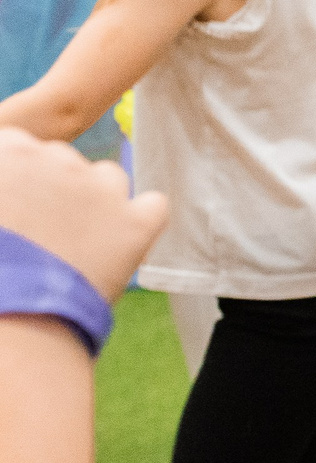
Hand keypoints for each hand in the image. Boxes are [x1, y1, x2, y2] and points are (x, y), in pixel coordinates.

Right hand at [0, 128, 167, 301]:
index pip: (23, 148)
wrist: (16, 314)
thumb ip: (5, 186)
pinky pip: (153, 205)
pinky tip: (124, 239)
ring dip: (99, 199)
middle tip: (46, 226)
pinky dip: (141, 220)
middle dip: (57, 187)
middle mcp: (58, 159)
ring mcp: (101, 188)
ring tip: (81, 238)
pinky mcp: (137, 220)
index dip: (22, 177)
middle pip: (64, 161)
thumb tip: (15, 197)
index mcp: (11, 150)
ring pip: (109, 177)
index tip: (18, 203)